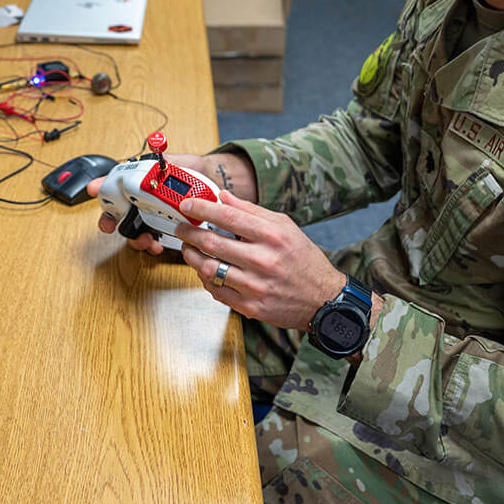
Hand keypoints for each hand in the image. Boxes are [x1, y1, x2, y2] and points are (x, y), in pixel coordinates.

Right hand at [87, 151, 256, 254]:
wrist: (217, 189)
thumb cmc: (196, 175)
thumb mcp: (179, 163)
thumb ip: (164, 161)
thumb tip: (155, 150)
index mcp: (144, 184)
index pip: (116, 187)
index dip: (102, 189)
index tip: (93, 190)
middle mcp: (145, 202)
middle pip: (119, 213)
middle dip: (112, 222)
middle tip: (110, 226)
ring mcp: (155, 218)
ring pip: (134, 231)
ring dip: (134, 237)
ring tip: (143, 239)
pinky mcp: (168, 232)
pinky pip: (154, 241)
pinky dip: (151, 245)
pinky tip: (157, 245)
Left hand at [172, 189, 345, 330]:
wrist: (322, 299)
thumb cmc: (304, 260)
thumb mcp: (285, 227)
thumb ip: (252, 211)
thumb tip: (223, 197)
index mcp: (272, 236)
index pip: (227, 216)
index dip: (201, 208)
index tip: (187, 205)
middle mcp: (263, 260)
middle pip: (212, 242)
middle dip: (188, 232)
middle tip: (181, 228)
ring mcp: (255, 286)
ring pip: (208, 268)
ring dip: (191, 256)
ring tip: (189, 249)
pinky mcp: (250, 306)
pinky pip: (216, 291)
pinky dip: (204, 279)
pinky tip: (204, 270)